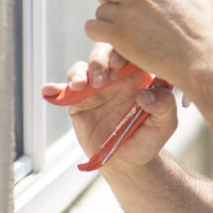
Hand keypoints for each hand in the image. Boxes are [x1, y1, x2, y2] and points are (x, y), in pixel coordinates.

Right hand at [41, 43, 178, 172]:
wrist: (127, 162)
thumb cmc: (148, 139)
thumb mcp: (165, 124)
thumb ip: (164, 106)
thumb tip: (146, 93)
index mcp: (139, 75)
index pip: (130, 52)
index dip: (123, 50)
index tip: (119, 63)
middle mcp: (117, 77)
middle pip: (104, 53)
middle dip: (100, 59)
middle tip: (101, 78)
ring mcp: (96, 87)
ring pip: (84, 67)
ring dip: (80, 72)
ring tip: (81, 86)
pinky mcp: (78, 101)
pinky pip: (65, 89)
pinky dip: (55, 87)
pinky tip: (48, 90)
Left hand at [64, 0, 212, 90]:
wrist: (200, 59)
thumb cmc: (203, 29)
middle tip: (122, 9)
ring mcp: (126, 13)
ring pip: (99, 10)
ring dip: (109, 20)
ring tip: (131, 32)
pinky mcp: (119, 35)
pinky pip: (93, 28)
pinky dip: (100, 34)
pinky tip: (117, 41)